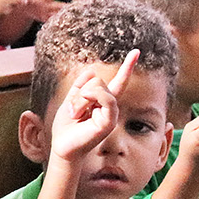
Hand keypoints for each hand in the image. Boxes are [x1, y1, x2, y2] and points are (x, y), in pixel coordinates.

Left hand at [49, 49, 135, 163]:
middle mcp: (110, 107)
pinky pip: (106, 98)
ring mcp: (111, 114)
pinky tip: (80, 112)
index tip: (136, 52)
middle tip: (73, 111)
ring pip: (99, 86)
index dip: (127, 67)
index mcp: (102, 101)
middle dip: (80, 92)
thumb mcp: (71, 100)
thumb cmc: (66, 127)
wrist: (62, 146)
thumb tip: (92, 70)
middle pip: (98, 80)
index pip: (118, 81)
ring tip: (76, 114)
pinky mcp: (109, 122)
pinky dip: (89, 99)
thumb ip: (81, 85)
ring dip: (80, 98)